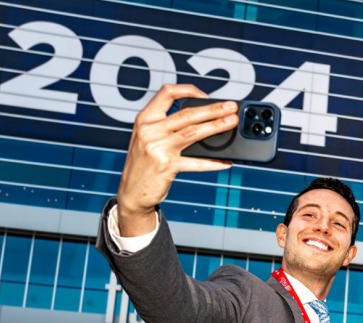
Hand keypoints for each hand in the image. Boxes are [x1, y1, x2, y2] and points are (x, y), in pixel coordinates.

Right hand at [116, 84, 237, 234]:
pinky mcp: (166, 166)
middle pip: (187, 114)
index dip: (189, 90)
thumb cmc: (144, 165)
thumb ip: (167, 127)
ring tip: (231, 123)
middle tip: (231, 107)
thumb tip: (204, 120)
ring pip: (193, 133)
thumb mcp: (148, 139)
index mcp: (145, 119)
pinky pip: (195, 162)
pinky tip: (226, 161)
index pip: (167, 93)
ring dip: (216, 126)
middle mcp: (149, 130)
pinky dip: (213, 162)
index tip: (206, 96)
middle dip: (213, 109)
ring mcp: (157, 148)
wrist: (131, 193)